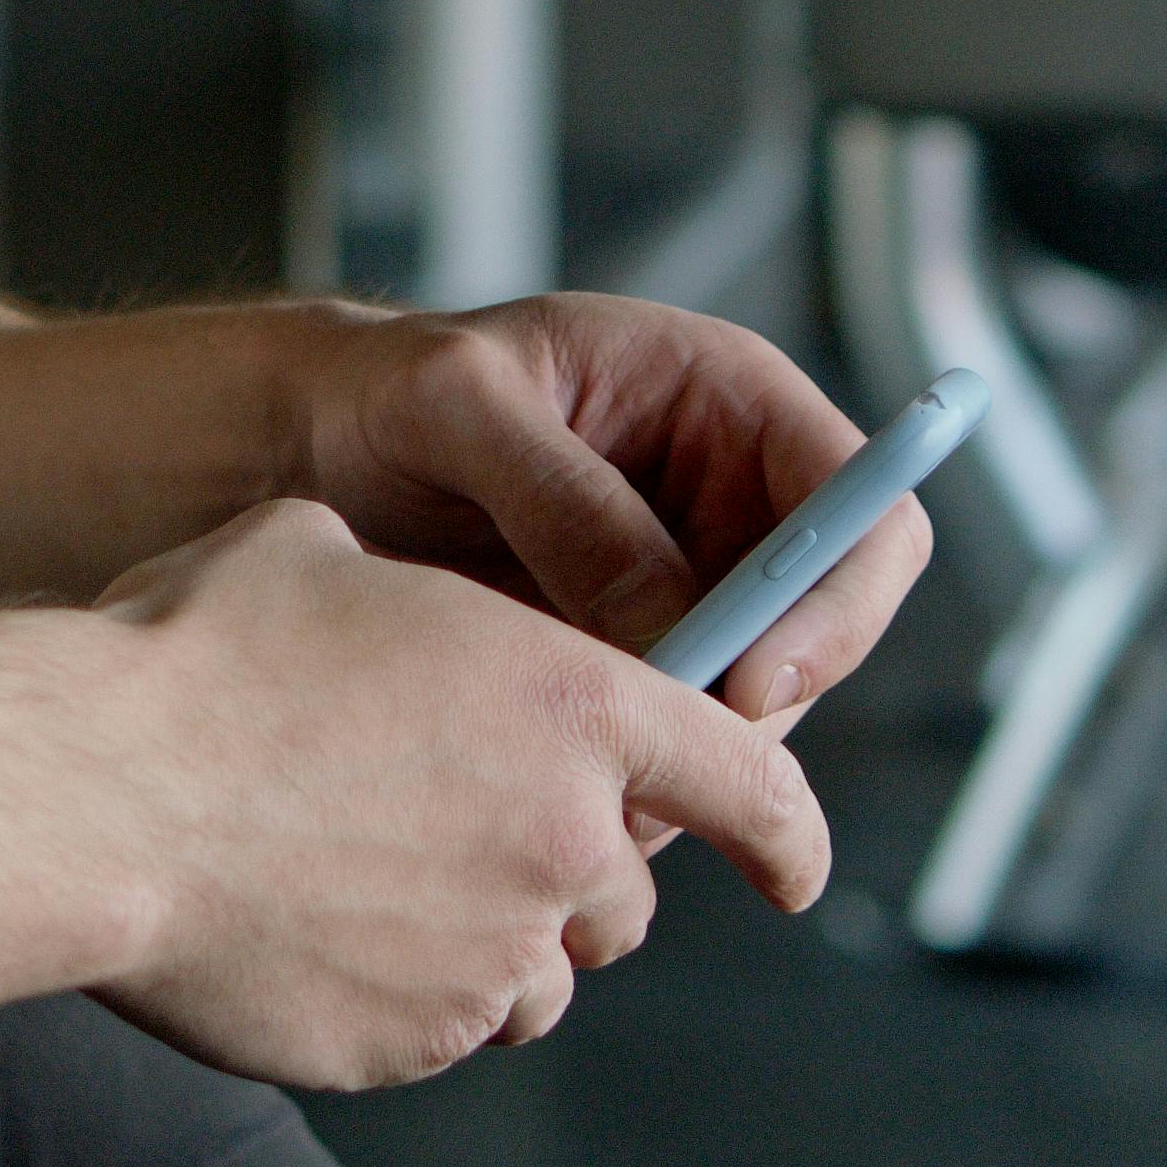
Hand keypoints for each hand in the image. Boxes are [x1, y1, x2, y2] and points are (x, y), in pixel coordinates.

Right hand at [83, 498, 835, 1087]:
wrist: (94, 796)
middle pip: (629, 892)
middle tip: (462, 833)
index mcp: (573, 704)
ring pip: (542, 975)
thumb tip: (390, 607)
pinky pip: (443, 1030)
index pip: (750, 784)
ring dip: (494, 943)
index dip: (788, 834)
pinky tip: (317, 938)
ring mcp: (490, 954)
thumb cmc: (194, 658)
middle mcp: (561, 840)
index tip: (796, 868)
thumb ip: (417, 603)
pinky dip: (406, 998)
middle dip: (570, 873)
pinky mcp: (410, 1041)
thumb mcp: (323, 558)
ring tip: (378, 887)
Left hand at [279, 296, 936, 727]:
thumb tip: (666, 618)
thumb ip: (563, 497)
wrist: (304, 453)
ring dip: (684, 755)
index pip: (863, 510)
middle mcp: (728, 500)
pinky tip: (545, 776)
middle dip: (751, 707)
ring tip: (568, 767)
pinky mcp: (632, 661)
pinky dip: (631, 775)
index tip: (753, 684)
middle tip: (642, 757)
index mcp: (724, 401)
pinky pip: (674, 739)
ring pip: (752, 706)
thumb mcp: (456, 405)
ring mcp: (686, 588)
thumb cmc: (381, 390)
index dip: (837, 604)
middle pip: (822, 631)